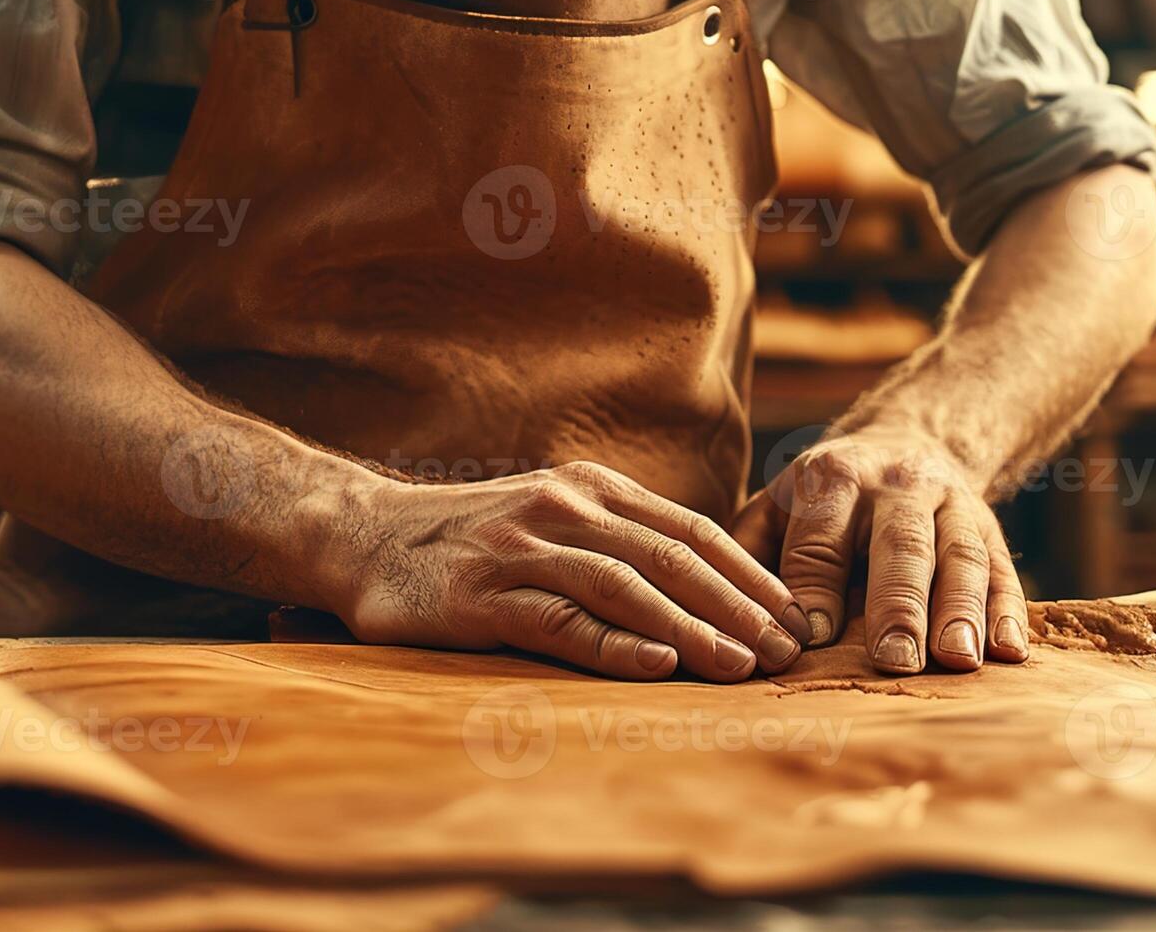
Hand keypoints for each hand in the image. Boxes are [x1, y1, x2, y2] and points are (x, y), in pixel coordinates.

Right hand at [329, 462, 809, 681]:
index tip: (795, 619)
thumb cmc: (470, 541)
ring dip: (691, 628)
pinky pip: (560, 620)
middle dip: (738, 608)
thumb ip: (618, 542)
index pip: (692, 531)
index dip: (749, 576)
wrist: (360, 535)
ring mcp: (522, 550)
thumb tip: (707, 589)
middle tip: (785, 654)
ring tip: (739, 667)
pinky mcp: (482, 596)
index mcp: (592, 490)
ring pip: (625, 587)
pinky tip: (656, 664)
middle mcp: (565, 509)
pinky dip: (613, 643)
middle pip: (672, 558)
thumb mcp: (553, 521)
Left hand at [732, 432, 1030, 674]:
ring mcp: (952, 504)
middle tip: (896, 660)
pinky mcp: (991, 529)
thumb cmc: (822, 500)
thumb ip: (748, 554)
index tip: (811, 639)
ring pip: (960, 556)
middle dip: (898, 604)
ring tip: (958, 661)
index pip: (822, 537)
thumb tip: (723, 619)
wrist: (908, 441)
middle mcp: (898, 484)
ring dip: (961, 611)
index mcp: (834, 477)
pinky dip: (1008, 613)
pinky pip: (1003, 570)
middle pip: (900, 545)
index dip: (816, 586)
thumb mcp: (775, 507)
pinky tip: (1010, 654)